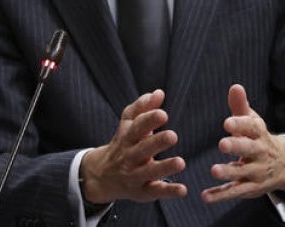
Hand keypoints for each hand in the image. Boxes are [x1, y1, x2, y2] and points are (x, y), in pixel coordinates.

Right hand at [80, 89, 187, 204]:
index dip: (148, 120)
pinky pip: (155, 192)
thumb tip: (159, 92)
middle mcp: (129, 157)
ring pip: (148, 172)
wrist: (101, 176)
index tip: (162, 114)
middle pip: (142, 149)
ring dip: (164, 168)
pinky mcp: (141, 192)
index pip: (136, 127)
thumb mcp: (127, 125)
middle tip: (173, 136)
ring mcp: (134, 175)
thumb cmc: (122, 144)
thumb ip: (142, 108)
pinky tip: (183, 190)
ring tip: (180, 162)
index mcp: (127, 138)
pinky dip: (168, 191)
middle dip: (157, 143)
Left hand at [202, 84, 284, 203]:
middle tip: (222, 144)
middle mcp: (260, 153)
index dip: (240, 125)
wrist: (284, 165)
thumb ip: (241, 106)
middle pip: (249, 149)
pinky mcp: (250, 187)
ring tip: (213, 170)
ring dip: (228, 172)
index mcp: (260, 133)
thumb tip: (235, 86)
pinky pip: (235, 191)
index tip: (227, 122)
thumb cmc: (259, 138)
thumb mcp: (253, 122)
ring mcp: (256, 172)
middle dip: (237, 147)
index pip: (252, 127)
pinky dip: (221, 195)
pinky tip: (206, 196)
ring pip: (242, 173)